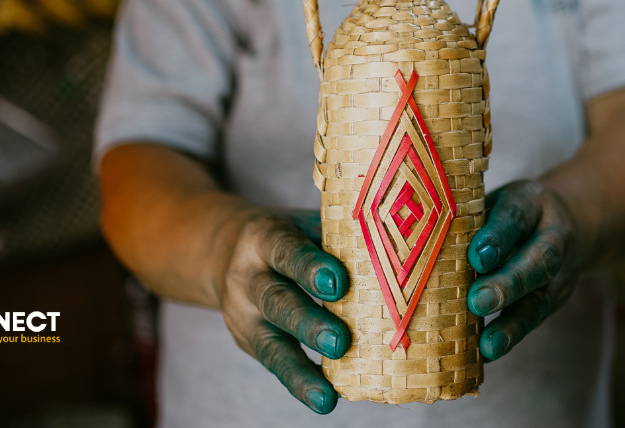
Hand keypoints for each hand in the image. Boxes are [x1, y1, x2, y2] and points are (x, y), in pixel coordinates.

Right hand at [219, 208, 350, 413]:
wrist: (227, 250)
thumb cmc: (289, 236)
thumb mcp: (304, 224)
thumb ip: (337, 236)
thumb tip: (397, 251)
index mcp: (265, 238)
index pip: (286, 251)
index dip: (311, 266)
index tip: (338, 281)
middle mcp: (248, 277)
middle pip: (276, 301)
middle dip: (308, 323)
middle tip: (340, 340)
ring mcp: (244, 314)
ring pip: (269, 343)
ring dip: (300, 371)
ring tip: (326, 395)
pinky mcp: (249, 342)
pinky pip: (274, 364)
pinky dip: (300, 383)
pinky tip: (324, 399)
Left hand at [466, 180, 581, 360]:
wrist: (568, 221)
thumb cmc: (512, 211)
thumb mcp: (497, 199)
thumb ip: (471, 214)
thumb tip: (423, 237)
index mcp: (531, 203)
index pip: (515, 217)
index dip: (496, 237)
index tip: (476, 256)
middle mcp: (552, 239)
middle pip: (537, 263)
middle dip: (508, 284)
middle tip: (478, 301)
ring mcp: (558, 274)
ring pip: (540, 300)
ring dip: (513, 324)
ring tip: (489, 344)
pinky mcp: (553, 301)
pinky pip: (533, 320)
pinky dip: (511, 337)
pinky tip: (487, 352)